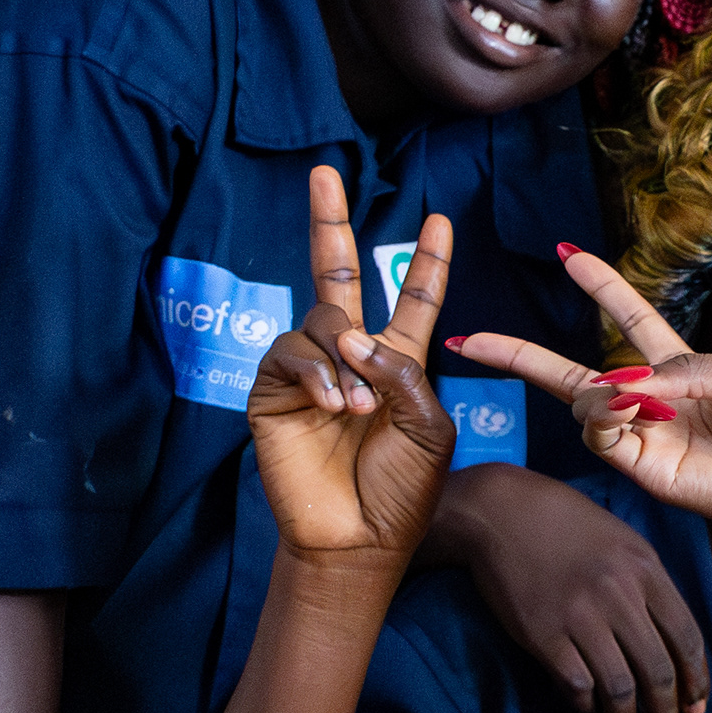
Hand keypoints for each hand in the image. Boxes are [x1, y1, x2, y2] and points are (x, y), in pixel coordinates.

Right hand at [245, 168, 452, 565]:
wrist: (358, 539)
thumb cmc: (402, 490)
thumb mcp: (429, 427)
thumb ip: (404, 373)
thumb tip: (354, 336)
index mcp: (399, 362)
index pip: (411, 299)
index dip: (425, 262)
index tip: (439, 220)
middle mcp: (351, 355)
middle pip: (337, 275)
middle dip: (330, 223)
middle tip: (324, 173)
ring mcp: (310, 370)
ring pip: (321, 320)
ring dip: (345, 358)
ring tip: (358, 410)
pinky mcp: (272, 390)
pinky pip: (291, 353)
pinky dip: (317, 374)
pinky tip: (332, 406)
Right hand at [425, 463, 711, 712]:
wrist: (502, 510)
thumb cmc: (566, 524)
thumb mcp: (624, 540)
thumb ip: (652, 585)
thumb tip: (673, 642)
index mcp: (647, 570)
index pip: (688, 638)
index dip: (697, 681)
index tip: (696, 707)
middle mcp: (620, 595)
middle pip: (659, 671)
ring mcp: (580, 615)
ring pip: (620, 687)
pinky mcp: (542, 633)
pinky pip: (576, 685)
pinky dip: (586, 706)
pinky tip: (588, 710)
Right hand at [451, 248, 711, 557]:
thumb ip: (685, 368)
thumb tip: (627, 380)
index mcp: (687, 370)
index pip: (631, 322)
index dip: (603, 288)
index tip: (571, 256)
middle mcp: (657, 402)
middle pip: (576, 373)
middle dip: (522, 354)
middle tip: (471, 338)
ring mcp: (648, 437)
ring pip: (584, 405)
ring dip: (595, 388)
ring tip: (631, 394)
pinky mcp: (649, 470)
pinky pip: (602, 436)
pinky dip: (603, 414)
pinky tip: (627, 406)